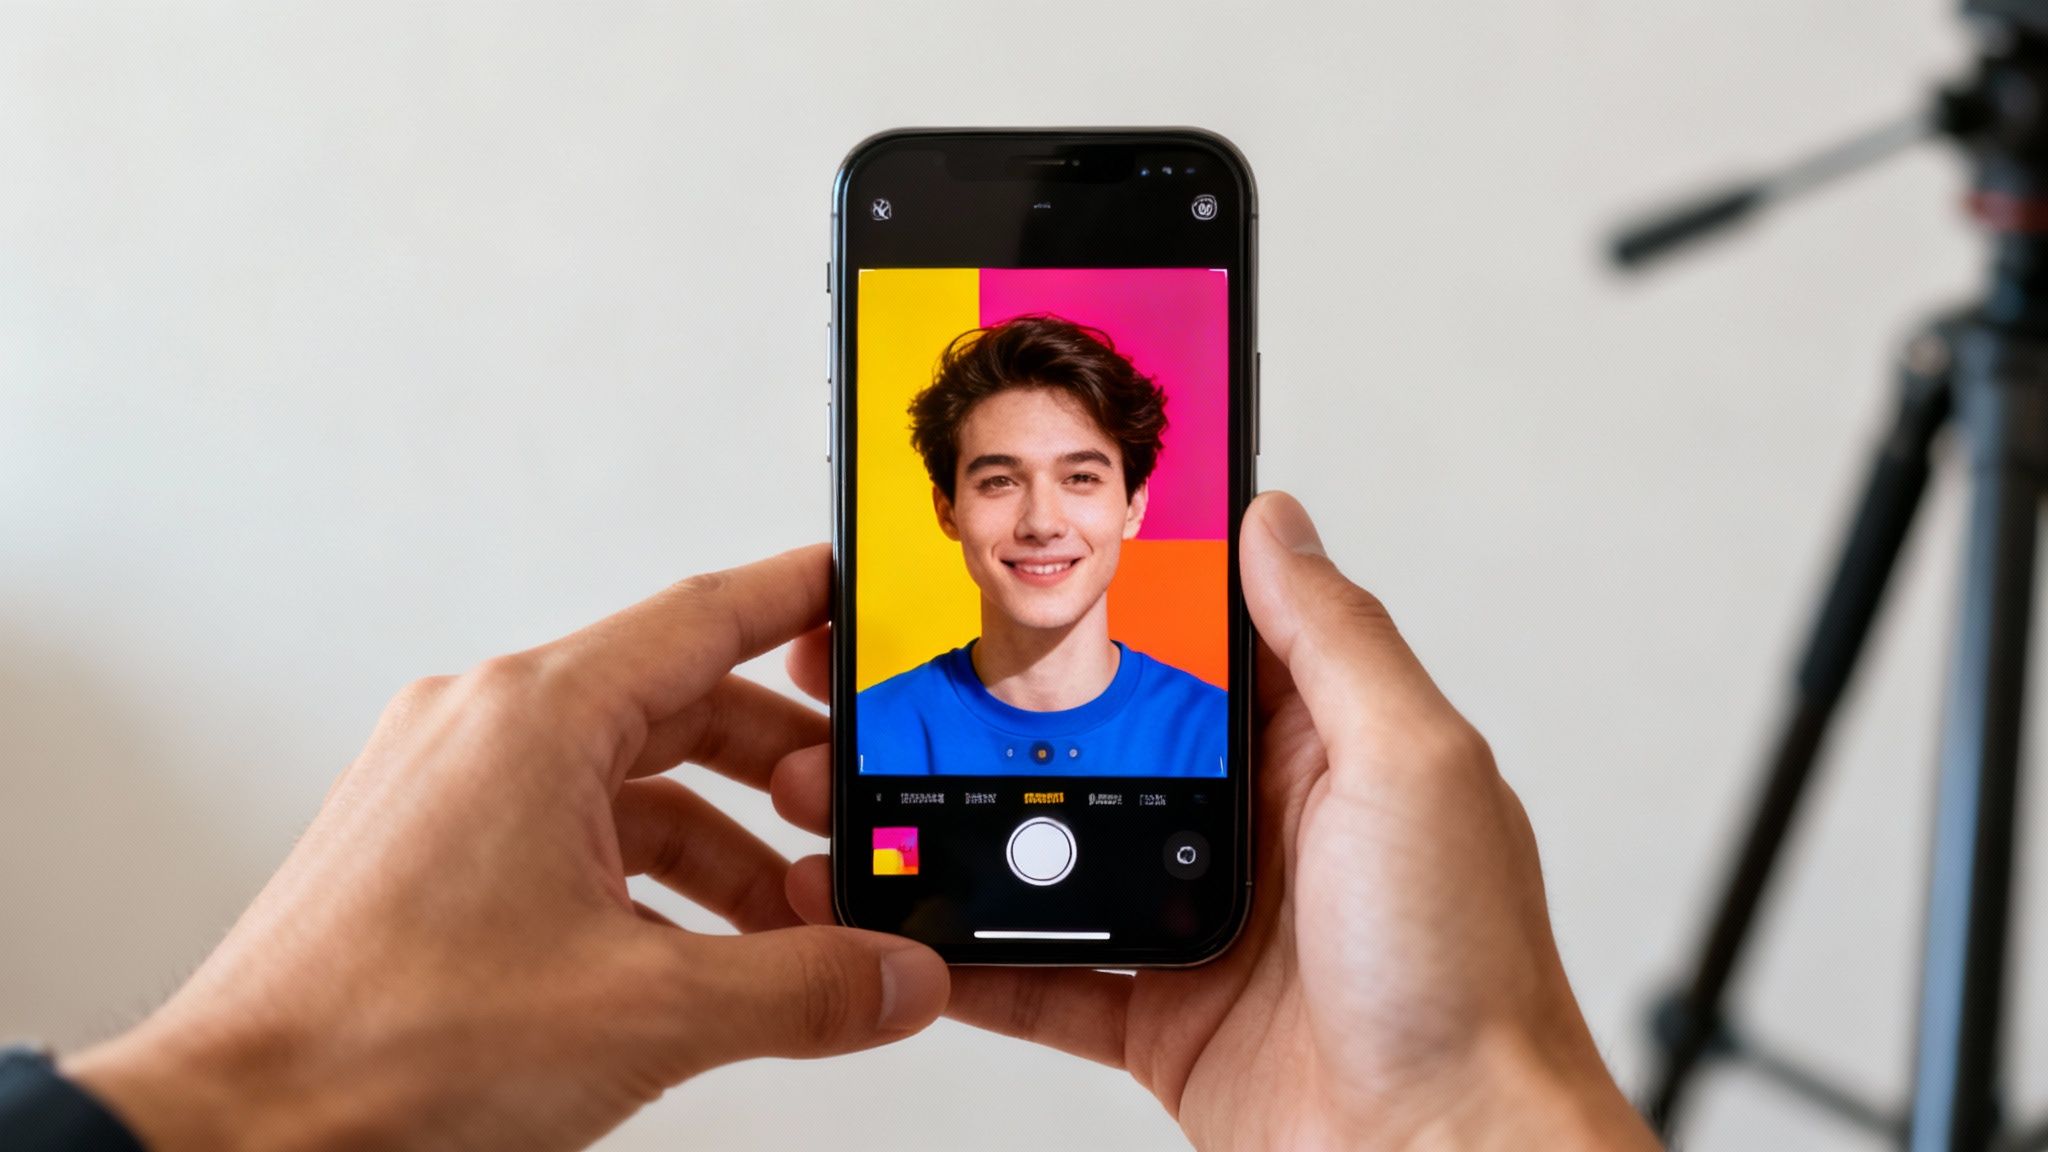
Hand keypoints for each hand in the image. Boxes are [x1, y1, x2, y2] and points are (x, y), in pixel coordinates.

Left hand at [66, 545, 949, 1151]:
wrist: (238, 1131)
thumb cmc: (383, 1048)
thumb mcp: (647, 1012)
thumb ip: (802, 986)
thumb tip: (896, 976)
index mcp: (535, 718)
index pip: (705, 617)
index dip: (798, 602)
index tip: (852, 591)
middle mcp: (482, 729)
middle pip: (673, 702)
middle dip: (776, 765)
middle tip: (849, 812)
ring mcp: (445, 787)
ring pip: (621, 776)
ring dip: (715, 836)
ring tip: (784, 916)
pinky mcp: (426, 849)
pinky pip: (567, 826)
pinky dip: (644, 872)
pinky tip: (690, 949)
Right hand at [778, 493, 1656, 1149]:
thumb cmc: (1467, 981)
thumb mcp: (1412, 768)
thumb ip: (1335, 642)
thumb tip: (1274, 522)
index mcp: (1327, 750)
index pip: (1216, 640)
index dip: (1139, 594)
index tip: (1052, 553)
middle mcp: (1263, 829)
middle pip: (1117, 746)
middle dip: (1024, 715)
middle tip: (929, 673)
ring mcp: (1205, 924)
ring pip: (1065, 856)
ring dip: (981, 831)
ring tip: (896, 791)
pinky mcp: (1164, 1017)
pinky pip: (1050, 976)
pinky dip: (978, 957)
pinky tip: (920, 926)